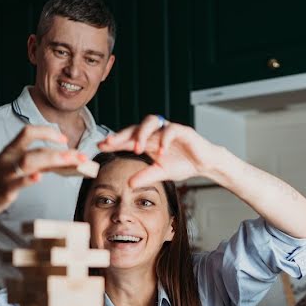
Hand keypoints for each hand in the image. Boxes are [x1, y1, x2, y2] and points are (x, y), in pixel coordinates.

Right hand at [0, 125, 86, 223]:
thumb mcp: (17, 168)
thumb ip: (39, 163)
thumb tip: (64, 159)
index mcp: (11, 150)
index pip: (29, 132)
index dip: (47, 132)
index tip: (64, 139)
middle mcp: (8, 159)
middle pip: (36, 149)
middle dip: (60, 152)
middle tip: (81, 156)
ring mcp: (6, 174)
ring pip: (29, 162)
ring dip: (51, 160)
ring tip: (68, 160)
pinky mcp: (4, 191)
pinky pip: (16, 183)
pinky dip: (27, 179)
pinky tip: (39, 177)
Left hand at [97, 115, 224, 187]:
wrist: (204, 163)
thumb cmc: (182, 164)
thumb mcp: (160, 173)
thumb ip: (145, 176)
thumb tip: (129, 184)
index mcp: (149, 141)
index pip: (128, 138)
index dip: (115, 141)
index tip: (100, 145)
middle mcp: (156, 132)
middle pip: (135, 127)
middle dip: (122, 134)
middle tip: (110, 142)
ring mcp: (168, 129)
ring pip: (151, 121)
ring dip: (142, 134)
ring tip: (137, 148)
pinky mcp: (182, 130)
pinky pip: (171, 130)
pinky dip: (164, 140)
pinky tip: (161, 152)